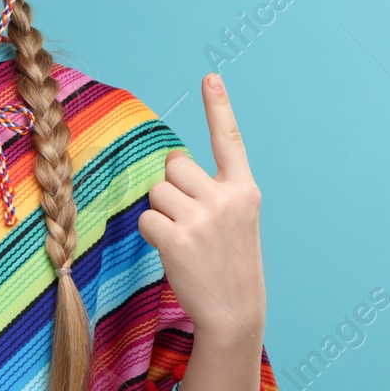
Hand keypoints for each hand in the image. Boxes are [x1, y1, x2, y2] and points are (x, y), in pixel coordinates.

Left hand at [137, 74, 266, 342]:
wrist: (235, 313)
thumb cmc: (229, 263)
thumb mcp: (236, 220)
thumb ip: (213, 190)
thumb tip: (171, 168)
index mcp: (243, 190)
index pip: (229, 140)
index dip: (217, 106)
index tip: (209, 76)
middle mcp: (225, 198)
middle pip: (173, 165)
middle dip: (172, 187)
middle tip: (189, 220)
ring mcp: (202, 218)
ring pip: (156, 191)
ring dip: (161, 213)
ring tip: (184, 239)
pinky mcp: (178, 238)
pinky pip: (145, 219)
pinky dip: (151, 234)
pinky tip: (173, 253)